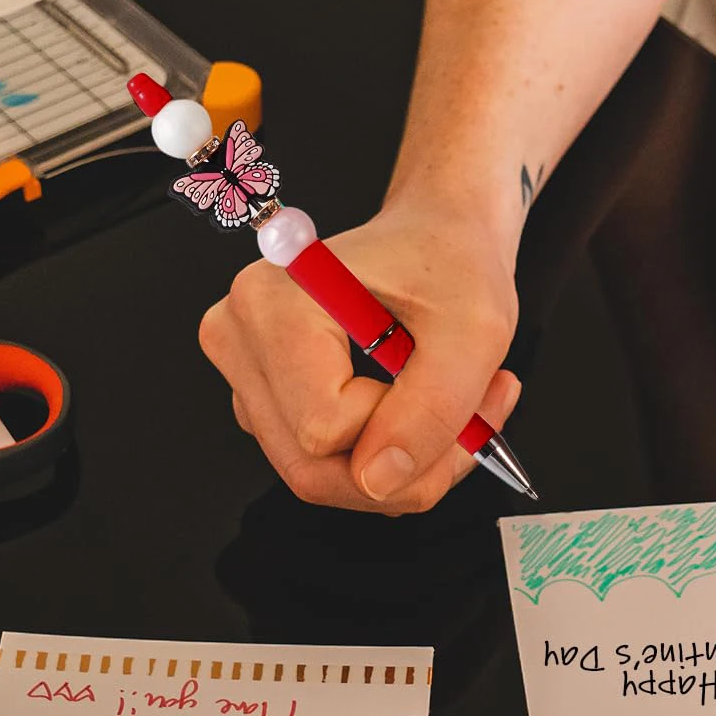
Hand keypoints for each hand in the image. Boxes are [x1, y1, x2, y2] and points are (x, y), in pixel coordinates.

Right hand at [198, 200, 521, 512]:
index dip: (406, 431)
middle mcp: (239, 337)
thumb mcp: (474, 331)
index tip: (465, 395)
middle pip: (310, 467)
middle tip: (476, 424)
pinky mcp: (266, 399)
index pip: (324, 428)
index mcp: (273, 304)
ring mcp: (246, 372)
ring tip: (458, 410)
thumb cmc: (450, 261)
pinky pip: (320, 464)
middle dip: (408, 467)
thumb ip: (433, 408)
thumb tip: (380, 481)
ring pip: (317, 475)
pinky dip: (382, 456)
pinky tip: (419, 410)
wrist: (437, 235)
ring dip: (401, 465)